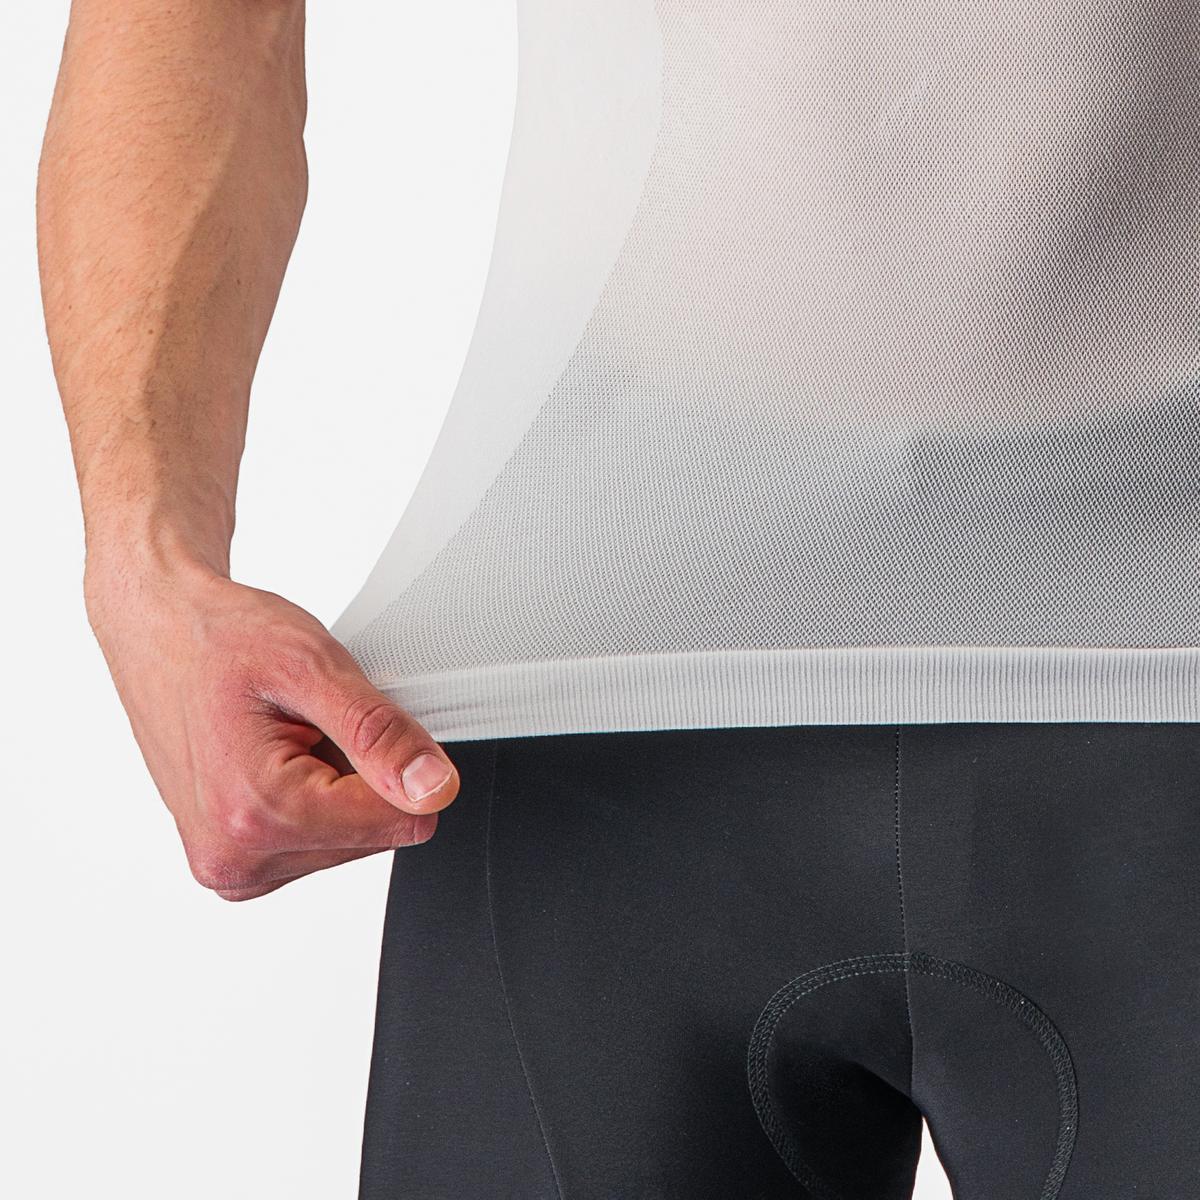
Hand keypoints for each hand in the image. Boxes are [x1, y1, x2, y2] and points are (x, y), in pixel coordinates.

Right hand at [85, 561, 458, 900]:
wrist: (158, 630)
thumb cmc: (219, 639)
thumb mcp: (313, 666)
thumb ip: (379, 735)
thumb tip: (434, 788)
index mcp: (256, 813)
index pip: (397, 820)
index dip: (396, 760)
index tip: (352, 718)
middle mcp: (236, 858)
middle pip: (373, 836)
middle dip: (358, 773)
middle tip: (308, 723)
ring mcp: (230, 868)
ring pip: (348, 842)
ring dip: (335, 784)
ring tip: (286, 736)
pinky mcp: (233, 865)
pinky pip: (314, 844)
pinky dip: (311, 800)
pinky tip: (275, 758)